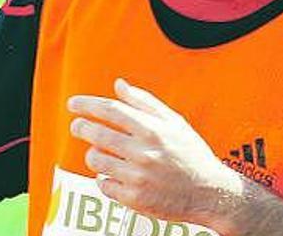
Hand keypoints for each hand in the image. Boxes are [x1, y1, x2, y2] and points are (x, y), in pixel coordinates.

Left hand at [67, 79, 241, 226]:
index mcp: (154, 130)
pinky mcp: (134, 198)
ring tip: (104, 153)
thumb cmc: (191, 154)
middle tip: (78, 126)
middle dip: (81, 127)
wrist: (209, 192)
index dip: (87, 105)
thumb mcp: (175, 123)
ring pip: (96, 160)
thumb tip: (119, 85)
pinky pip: (103, 184)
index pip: (112, 111)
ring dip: (94, 155)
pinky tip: (117, 175)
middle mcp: (144, 152)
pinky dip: (105, 178)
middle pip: (97, 134)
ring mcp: (138, 176)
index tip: (74, 104)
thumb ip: (145, 102)